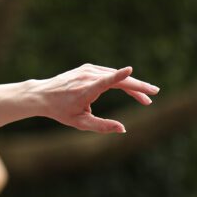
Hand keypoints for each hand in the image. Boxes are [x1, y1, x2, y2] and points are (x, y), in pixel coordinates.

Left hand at [36, 64, 158, 132]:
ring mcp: (87, 70)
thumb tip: (123, 129)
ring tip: (144, 97)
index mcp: (85, 90)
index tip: (129, 70)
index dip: (117, 76)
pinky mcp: (87, 67)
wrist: (42, 95)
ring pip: (116, 75)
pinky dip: (121, 80)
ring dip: (132, 85)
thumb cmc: (60, 111)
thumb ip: (101, 126)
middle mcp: (87, 77)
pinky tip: (129, 89)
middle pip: (118, 79)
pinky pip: (109, 73)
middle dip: (138, 87)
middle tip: (154, 94)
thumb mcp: (80, 123)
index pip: (104, 82)